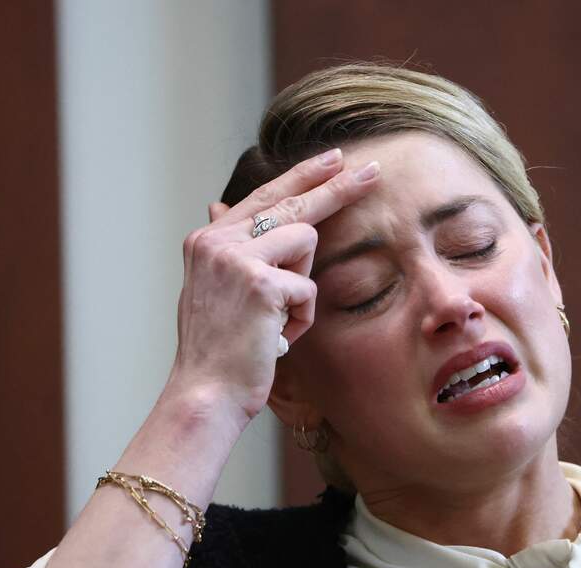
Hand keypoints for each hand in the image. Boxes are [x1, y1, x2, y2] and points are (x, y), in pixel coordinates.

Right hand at [167, 148, 379, 419]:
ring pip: (307, 243)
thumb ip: (226, 248)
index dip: (303, 176)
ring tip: (275, 318)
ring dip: (303, 285)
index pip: (265, 196)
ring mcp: (237, 259)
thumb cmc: (218, 349)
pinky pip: (309, 288)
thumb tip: (217, 205)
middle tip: (374, 170)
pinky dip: (301, 319)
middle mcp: (217, 242)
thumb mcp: (213, 290)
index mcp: (208, 240)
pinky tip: (274, 337)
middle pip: (292, 201)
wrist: (205, 394)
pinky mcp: (261, 284)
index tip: (335, 160)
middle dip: (338, 187)